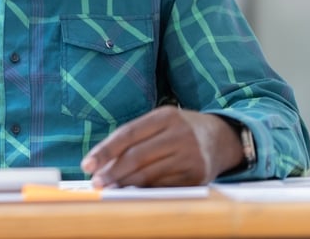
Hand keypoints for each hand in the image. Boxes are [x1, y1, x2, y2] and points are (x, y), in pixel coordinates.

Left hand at [80, 106, 242, 187]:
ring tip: (109, 189)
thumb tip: (103, 163)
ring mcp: (191, 156)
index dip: (105, 150)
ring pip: (150, 174)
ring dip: (126, 184)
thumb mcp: (160, 123)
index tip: (87, 164)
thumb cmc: (179, 130)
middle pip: (137, 156)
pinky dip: (146, 191)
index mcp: (165, 116)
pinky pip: (165, 187)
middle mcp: (179, 134)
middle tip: (96, 183)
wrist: (222, 138)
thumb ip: (135, 138)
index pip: (128, 134)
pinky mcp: (198, 177)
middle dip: (112, 172)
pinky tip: (132, 194)